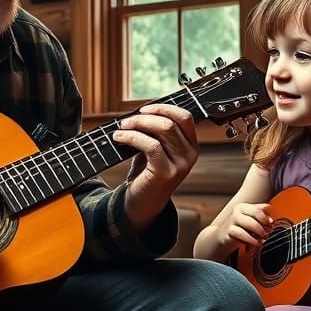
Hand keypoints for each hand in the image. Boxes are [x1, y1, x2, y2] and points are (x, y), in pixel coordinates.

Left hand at [112, 102, 197, 230]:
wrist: (142, 202)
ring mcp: (180, 165)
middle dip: (145, 117)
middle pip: (171, 122)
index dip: (164, 108)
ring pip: (163, 130)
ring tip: (121, 128)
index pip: (184, 117)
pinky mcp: (166, 173)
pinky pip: (150, 145)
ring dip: (137, 124)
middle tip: (127, 120)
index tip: (144, 109)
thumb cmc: (148, 173)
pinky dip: (132, 137)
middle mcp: (189, 155)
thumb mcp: (156, 148)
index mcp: (190, 145)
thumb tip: (141, 112)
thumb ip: (155, 132)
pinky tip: (120, 138)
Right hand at [214, 202, 271, 252]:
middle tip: (267, 232)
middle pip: (255, 214)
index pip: (258, 209)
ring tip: (263, 238)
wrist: (224, 236)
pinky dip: (251, 239)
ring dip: (258, 232)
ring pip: (249, 223)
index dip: (266, 218)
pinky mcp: (228, 231)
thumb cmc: (239, 228)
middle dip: (263, 224)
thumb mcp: (250, 220)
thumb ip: (259, 213)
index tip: (270, 225)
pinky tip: (256, 242)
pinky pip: (242, 234)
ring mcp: (231, 221)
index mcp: (243, 207)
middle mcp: (236, 212)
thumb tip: (270, 212)